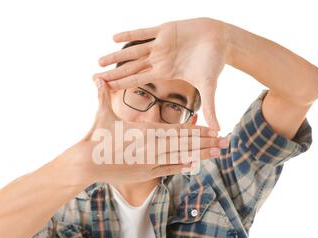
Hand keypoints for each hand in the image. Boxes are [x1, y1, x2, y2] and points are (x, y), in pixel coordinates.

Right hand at [70, 78, 228, 185]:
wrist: (85, 164)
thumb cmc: (95, 137)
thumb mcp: (101, 114)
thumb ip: (103, 95)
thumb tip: (96, 77)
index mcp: (145, 132)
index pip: (178, 130)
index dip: (197, 130)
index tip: (213, 128)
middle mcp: (152, 148)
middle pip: (185, 144)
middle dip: (207, 142)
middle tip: (227, 140)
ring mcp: (150, 162)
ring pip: (181, 157)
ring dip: (201, 155)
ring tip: (218, 152)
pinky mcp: (145, 174)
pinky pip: (168, 169)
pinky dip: (182, 165)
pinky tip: (195, 164)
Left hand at [93, 18, 228, 130]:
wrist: (222, 39)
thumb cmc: (214, 62)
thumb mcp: (209, 86)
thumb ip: (210, 107)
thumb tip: (218, 128)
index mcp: (165, 72)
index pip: (138, 80)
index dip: (122, 84)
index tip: (107, 89)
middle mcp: (159, 59)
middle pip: (131, 67)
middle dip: (113, 72)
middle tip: (95, 76)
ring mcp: (161, 44)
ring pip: (133, 51)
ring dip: (117, 55)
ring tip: (100, 60)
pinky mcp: (166, 29)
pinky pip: (145, 32)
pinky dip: (131, 34)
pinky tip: (114, 37)